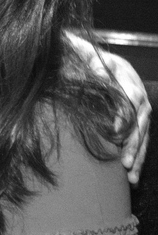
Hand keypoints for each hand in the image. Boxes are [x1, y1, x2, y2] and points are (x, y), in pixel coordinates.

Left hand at [103, 51, 150, 182]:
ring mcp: (142, 109)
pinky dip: (137, 157)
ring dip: (138, 156)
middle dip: (133, 144)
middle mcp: (139, 96)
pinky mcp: (139, 120)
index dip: (124, 115)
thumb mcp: (91, 58)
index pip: (129, 99)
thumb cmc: (91, 60)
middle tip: (124, 163)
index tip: (115, 131)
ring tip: (131, 176)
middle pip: (140, 123)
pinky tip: (132, 175)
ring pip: (143, 135)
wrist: (102, 60)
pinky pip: (141, 140)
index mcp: (128, 78)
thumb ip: (94, 65)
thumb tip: (97, 73)